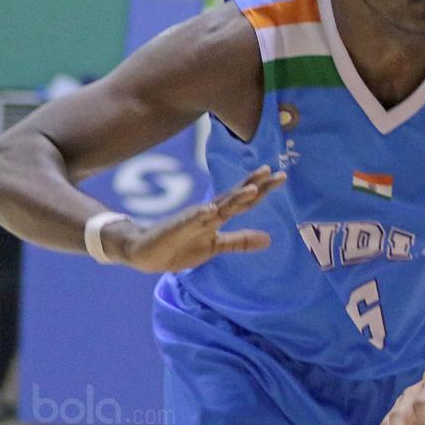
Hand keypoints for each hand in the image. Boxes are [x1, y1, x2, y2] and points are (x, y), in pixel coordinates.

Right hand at [107, 165, 285, 271]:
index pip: (243, 200)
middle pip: (234, 196)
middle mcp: (208, 212)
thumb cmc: (181, 246)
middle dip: (253, 184)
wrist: (145, 253)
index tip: (280, 176)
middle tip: (272, 171)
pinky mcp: (176, 228)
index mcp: (218, 216)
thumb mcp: (215, 246)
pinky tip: (211, 210)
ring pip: (217, 205)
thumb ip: (239, 241)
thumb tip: (269, 239)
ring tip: (252, 188)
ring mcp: (192, 219)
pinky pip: (189, 221)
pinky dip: (200, 215)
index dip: (262, 188)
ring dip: (234, 197)